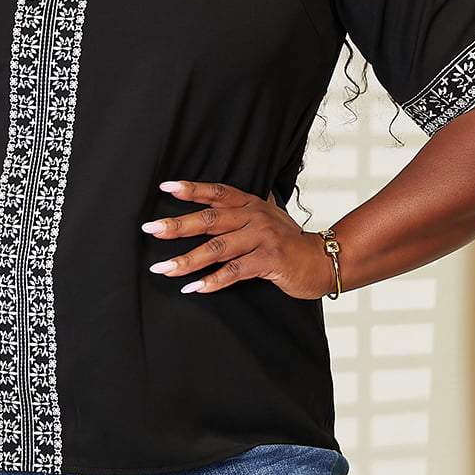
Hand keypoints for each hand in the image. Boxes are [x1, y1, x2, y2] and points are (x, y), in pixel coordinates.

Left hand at [142, 179, 334, 300]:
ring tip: (163, 269)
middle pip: (209, 219)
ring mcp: (262, 238)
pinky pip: (234, 272)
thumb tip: (222, 196)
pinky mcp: (269, 261)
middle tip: (151, 229)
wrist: (323, 261)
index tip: (165, 187)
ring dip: (187, 260)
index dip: (191, 189)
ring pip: (217, 248)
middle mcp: (255, 217)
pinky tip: (194, 288)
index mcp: (251, 204)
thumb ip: (246, 207)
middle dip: (177, 225)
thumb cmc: (291, 242)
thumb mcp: (270, 216)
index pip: (216, 192)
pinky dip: (212, 281)